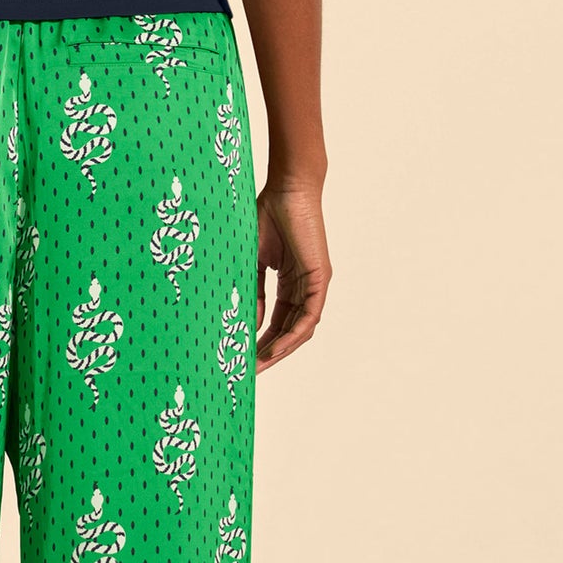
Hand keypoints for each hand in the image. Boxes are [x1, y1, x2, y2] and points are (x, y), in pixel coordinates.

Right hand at [257, 180, 328, 367]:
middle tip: (249, 371)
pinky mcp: (320, 279)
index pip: (277, 320)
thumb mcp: (252, 262)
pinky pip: (309, 317)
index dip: (261, 340)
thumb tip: (248, 325)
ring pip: (301, 328)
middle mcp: (304, 287)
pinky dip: (293, 335)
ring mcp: (314, 284)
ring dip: (281, 349)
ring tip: (259, 366)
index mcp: (289, 282)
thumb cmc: (265, 216)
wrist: (286, 190)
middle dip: (270, 352)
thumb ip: (252, 293)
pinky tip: (276, 349)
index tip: (242, 357)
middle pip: (289, 330)